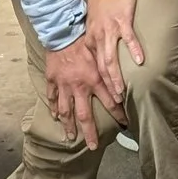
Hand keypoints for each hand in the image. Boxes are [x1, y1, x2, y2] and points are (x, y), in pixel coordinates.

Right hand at [42, 28, 120, 150]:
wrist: (62, 32)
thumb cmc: (84, 41)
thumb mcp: (101, 54)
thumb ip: (109, 70)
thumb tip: (122, 82)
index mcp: (94, 79)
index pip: (110, 102)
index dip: (118, 114)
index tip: (124, 125)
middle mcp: (79, 86)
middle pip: (85, 115)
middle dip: (90, 132)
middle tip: (93, 146)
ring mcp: (64, 85)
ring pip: (66, 111)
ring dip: (69, 126)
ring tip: (71, 138)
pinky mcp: (52, 81)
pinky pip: (52, 98)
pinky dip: (53, 108)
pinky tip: (55, 117)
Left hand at [82, 0, 145, 111]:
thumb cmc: (102, 2)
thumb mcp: (93, 24)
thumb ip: (96, 41)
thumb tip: (101, 57)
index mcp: (90, 41)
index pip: (94, 69)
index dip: (99, 86)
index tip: (106, 99)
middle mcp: (97, 38)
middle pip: (101, 69)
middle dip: (108, 89)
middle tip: (116, 104)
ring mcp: (109, 30)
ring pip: (111, 59)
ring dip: (116, 77)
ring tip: (122, 92)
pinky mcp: (122, 20)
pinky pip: (128, 38)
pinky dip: (134, 50)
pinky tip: (140, 61)